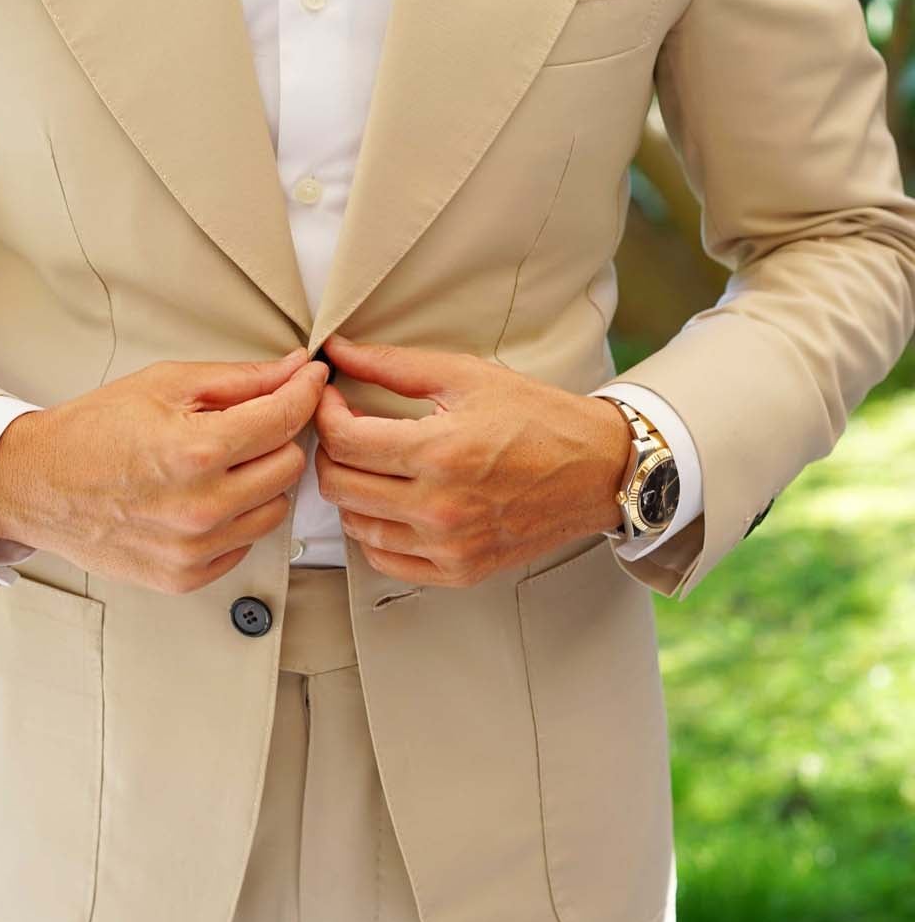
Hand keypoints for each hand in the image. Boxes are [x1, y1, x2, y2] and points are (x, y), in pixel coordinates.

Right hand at [0, 348, 327, 592]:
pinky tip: (201, 497)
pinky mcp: (186, 576)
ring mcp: (195, 548)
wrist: (37, 485)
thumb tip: (295, 369)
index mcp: (197, 451)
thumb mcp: (165, 385)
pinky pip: (245, 543)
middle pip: (290, 465)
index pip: (286, 419)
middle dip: (276, 437)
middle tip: (246, 424)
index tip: (311, 380)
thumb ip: (240, 379)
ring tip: (218, 464)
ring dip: (259, 481)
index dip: (305, 391)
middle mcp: (202, 507)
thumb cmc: (93, 431)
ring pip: (276, 508)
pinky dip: (235, 518)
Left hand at [313, 330, 630, 587]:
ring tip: (371, 463)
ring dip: (350, 490)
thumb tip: (338, 351)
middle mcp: (440, 507)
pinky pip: (385, 560)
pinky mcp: (458, 571)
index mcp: (440, 452)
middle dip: (330, 449)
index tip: (330, 397)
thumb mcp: (466, 377)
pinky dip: (374, 532)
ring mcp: (448, 546)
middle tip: (345, 427)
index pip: (343, 440)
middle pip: (339, 485)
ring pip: (355, 525)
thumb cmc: (539, 419)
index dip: (324, 412)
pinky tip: (389, 503)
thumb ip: (394, 365)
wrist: (598, 470)